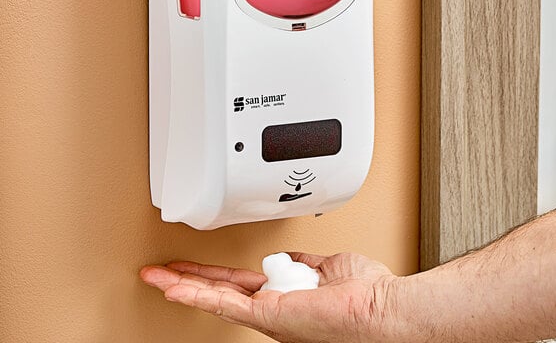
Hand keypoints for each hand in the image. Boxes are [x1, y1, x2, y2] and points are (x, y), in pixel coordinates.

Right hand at [140, 252, 404, 342]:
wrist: (381, 309)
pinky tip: (176, 289)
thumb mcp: (328, 267)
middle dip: (189, 280)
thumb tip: (290, 256)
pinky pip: (226, 304)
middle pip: (221, 290)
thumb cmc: (365, 292)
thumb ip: (304, 262)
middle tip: (162, 272)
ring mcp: (269, 313)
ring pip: (216, 297)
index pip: (241, 283)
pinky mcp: (268, 315)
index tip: (200, 267)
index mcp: (285, 295)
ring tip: (157, 277)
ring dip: (184, 285)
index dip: (217, 274)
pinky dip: (198, 296)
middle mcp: (273, 308)